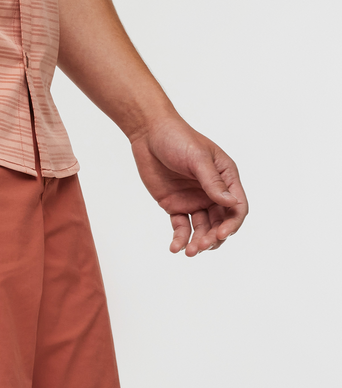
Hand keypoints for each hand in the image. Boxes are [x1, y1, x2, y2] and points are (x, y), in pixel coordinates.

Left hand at [130, 116, 247, 256]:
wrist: (150, 136)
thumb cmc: (178, 140)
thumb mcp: (198, 159)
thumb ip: (212, 182)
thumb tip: (230, 203)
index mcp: (226, 177)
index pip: (237, 207)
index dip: (232, 224)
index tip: (221, 234)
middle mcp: (213, 192)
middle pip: (220, 222)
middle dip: (213, 237)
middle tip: (200, 247)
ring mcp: (195, 200)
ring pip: (202, 228)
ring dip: (197, 241)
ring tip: (188, 252)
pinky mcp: (176, 206)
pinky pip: (181, 226)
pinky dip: (180, 238)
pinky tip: (175, 248)